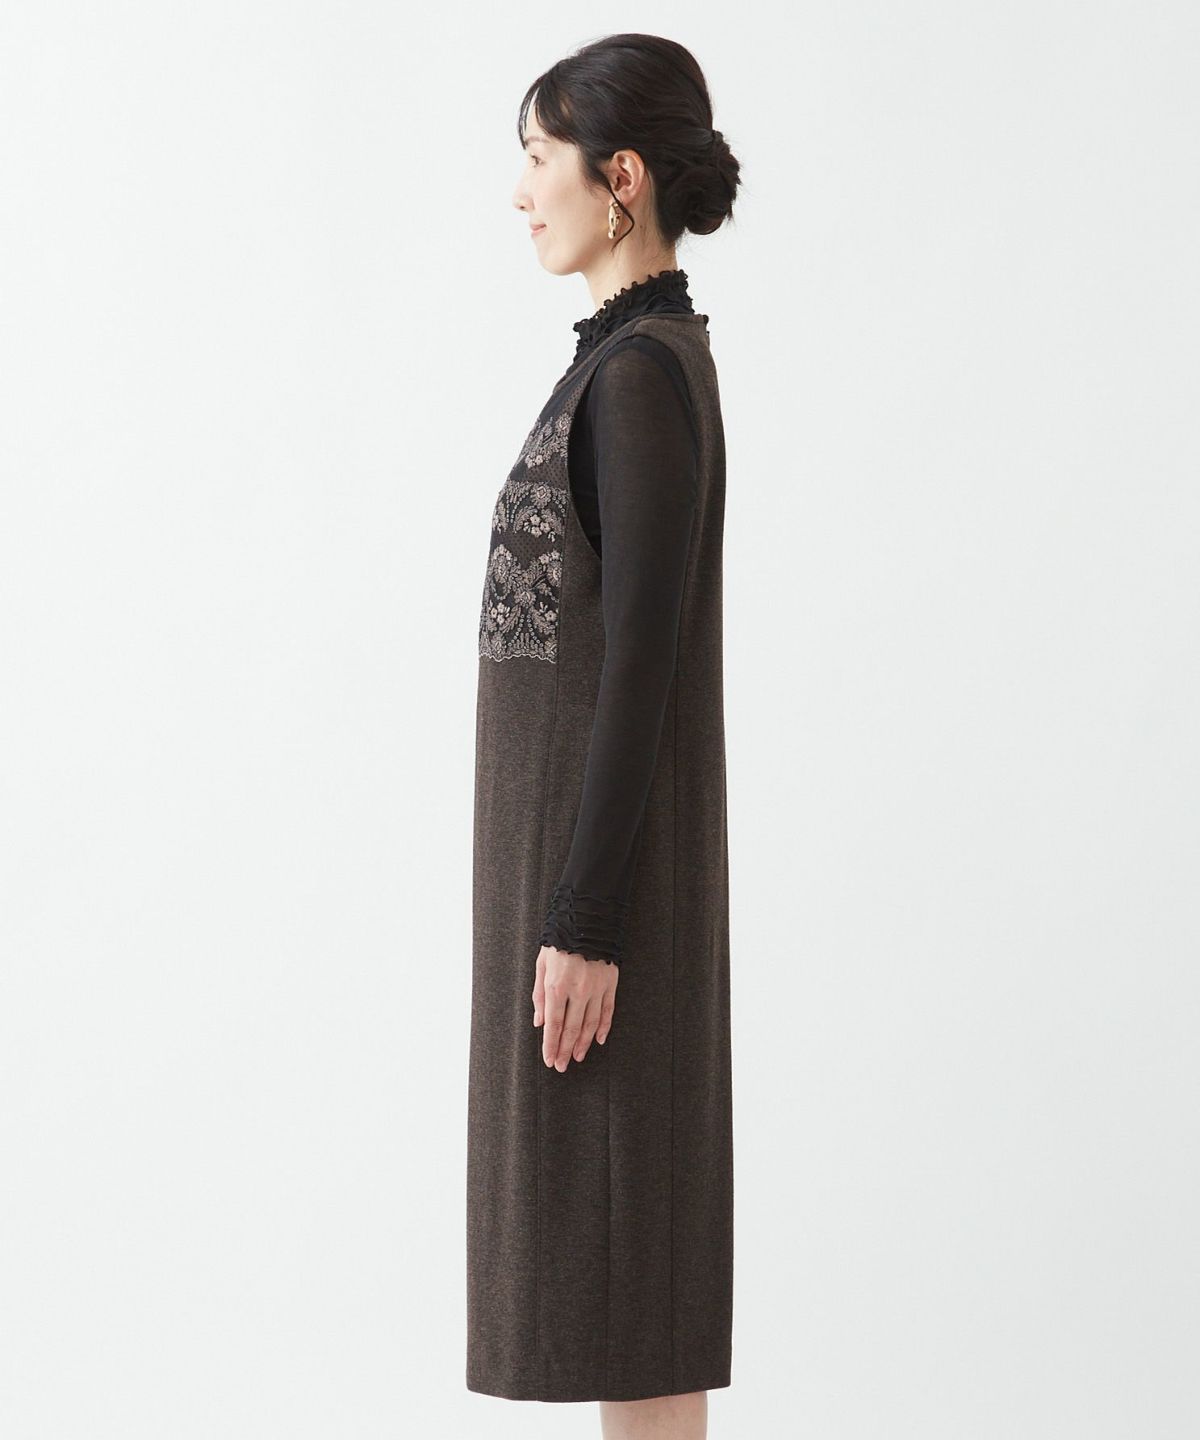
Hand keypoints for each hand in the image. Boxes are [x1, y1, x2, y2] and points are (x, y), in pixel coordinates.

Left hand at [532, 944, 617, 1069]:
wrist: (587, 918)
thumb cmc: (560, 941)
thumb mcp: (542, 964)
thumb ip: (539, 995)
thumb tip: (539, 1022)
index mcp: (557, 986)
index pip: (553, 1024)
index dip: (551, 1045)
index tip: (549, 1060)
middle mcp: (578, 991)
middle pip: (571, 1029)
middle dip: (565, 1050)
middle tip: (562, 1066)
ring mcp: (596, 988)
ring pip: (590, 1024)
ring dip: (583, 1044)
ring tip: (577, 1057)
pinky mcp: (611, 984)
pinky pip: (608, 1011)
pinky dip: (604, 1028)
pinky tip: (598, 1040)